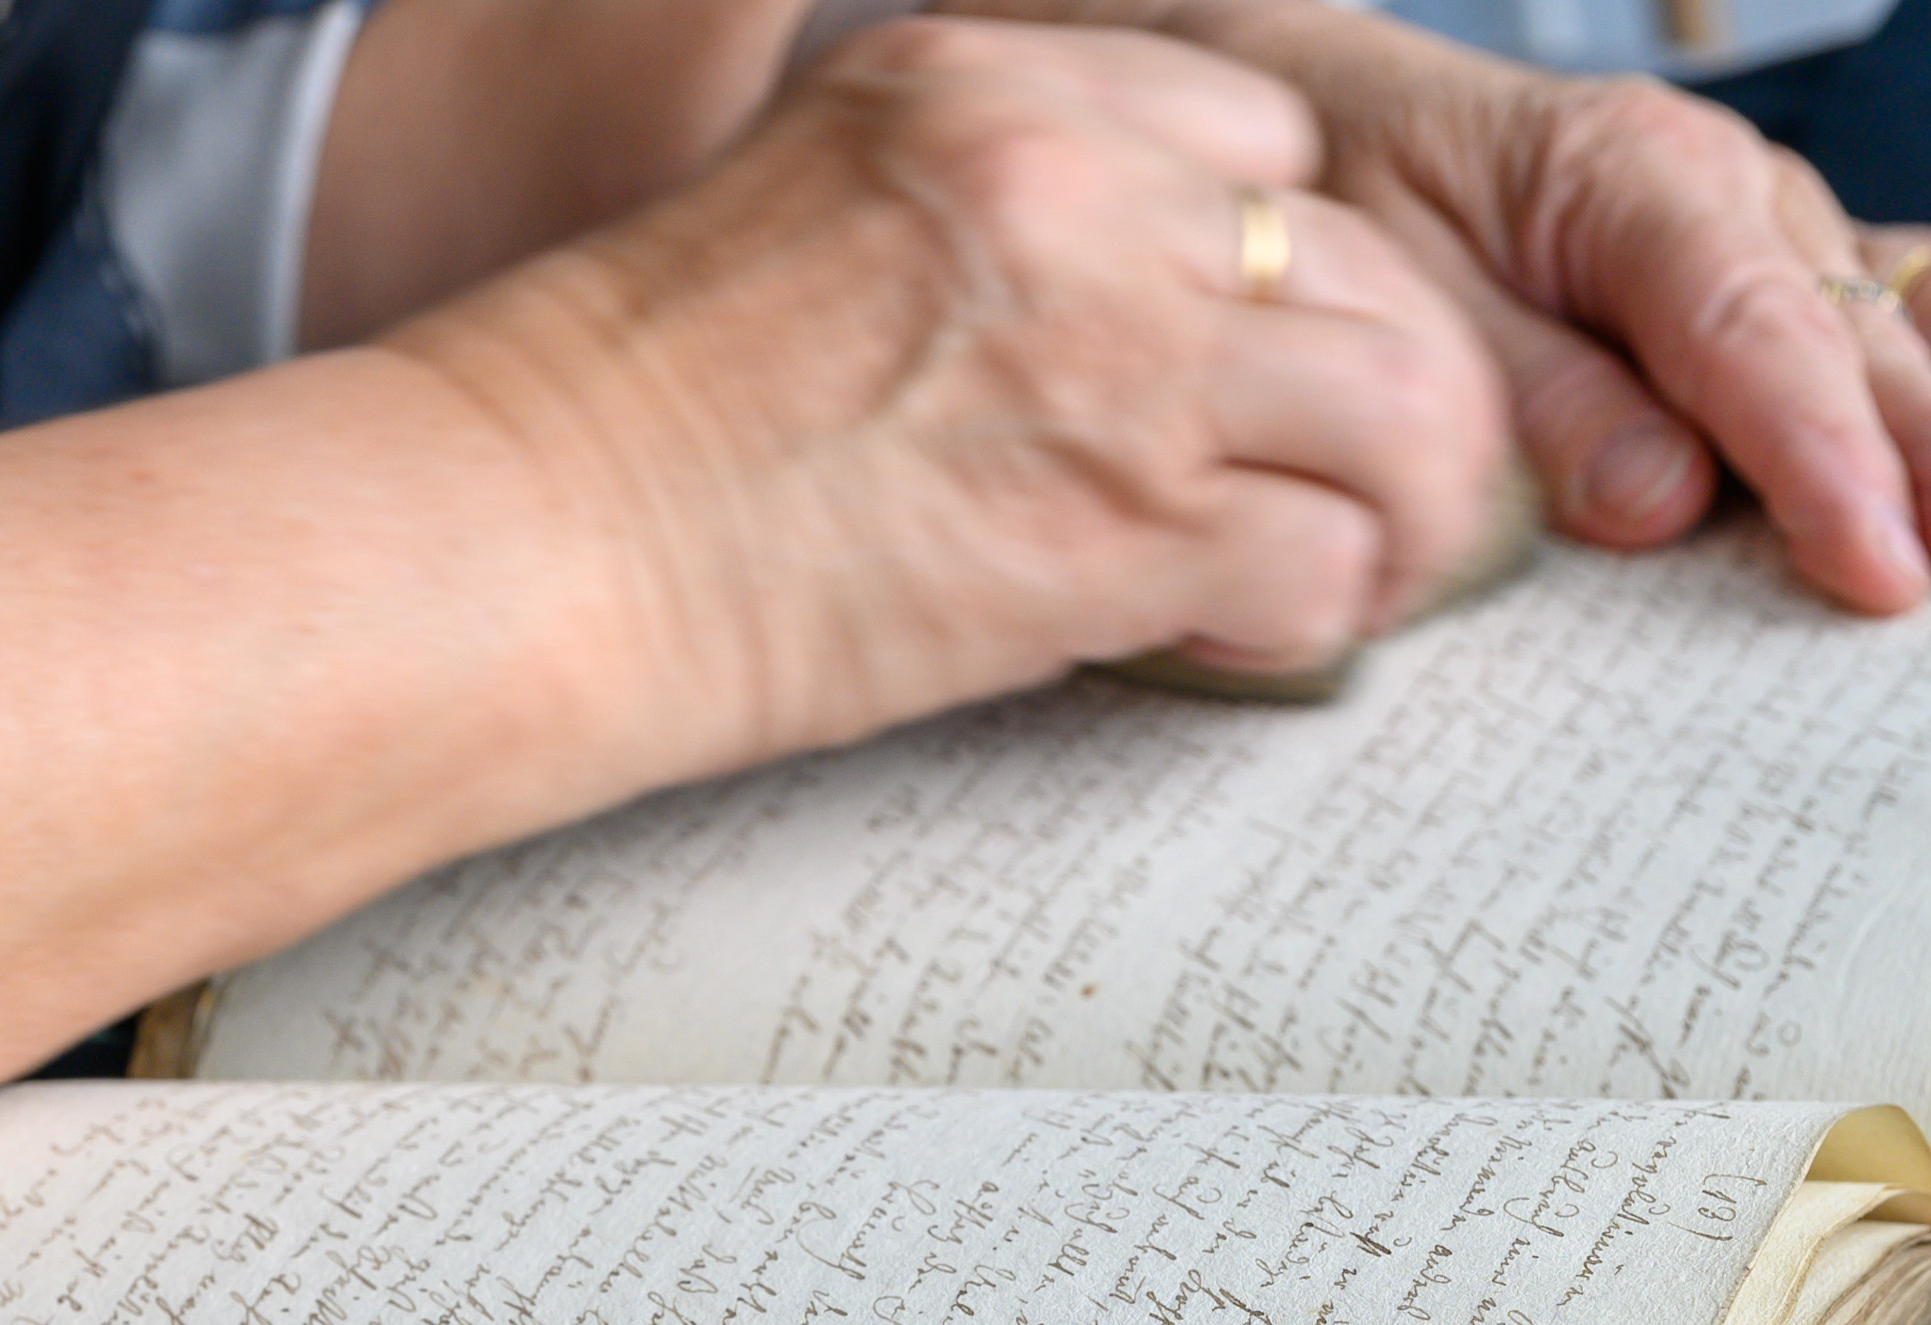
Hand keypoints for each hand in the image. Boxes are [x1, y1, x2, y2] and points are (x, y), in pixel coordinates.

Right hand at [381, 18, 1511, 769]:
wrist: (526, 542)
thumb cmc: (624, 418)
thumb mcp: (810, 205)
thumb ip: (978, 216)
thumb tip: (1109, 316)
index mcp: (990, 84)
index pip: (1258, 139)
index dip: (1272, 267)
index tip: (1242, 359)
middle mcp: (1078, 188)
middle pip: (1364, 262)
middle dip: (1381, 390)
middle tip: (1357, 482)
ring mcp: (1116, 350)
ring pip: (1404, 407)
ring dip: (1396, 507)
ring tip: (1347, 567)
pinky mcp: (1121, 523)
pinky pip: (1328, 562)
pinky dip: (1312, 616)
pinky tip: (1232, 635)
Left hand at [989, 0, 1930, 612]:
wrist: (1314, 125)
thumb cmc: (1347, 218)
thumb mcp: (1394, 309)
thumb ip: (1525, 402)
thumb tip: (1657, 499)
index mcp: (1635, 193)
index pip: (1756, 347)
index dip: (1826, 469)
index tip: (1883, 577)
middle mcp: (1738, 200)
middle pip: (1882, 335)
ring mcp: (1787, 226)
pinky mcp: (1800, 261)